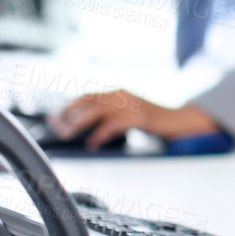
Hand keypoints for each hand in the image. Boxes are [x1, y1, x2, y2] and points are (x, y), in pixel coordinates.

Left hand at [50, 90, 216, 148]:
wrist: (180, 120)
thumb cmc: (152, 120)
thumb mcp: (128, 114)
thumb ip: (109, 116)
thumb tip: (82, 128)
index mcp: (117, 92)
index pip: (86, 96)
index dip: (69, 107)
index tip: (53, 118)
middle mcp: (122, 94)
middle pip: (88, 101)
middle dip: (68, 113)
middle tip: (55, 127)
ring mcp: (131, 104)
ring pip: (97, 109)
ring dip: (79, 122)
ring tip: (66, 134)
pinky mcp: (140, 116)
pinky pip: (115, 123)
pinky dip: (100, 133)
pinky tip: (92, 143)